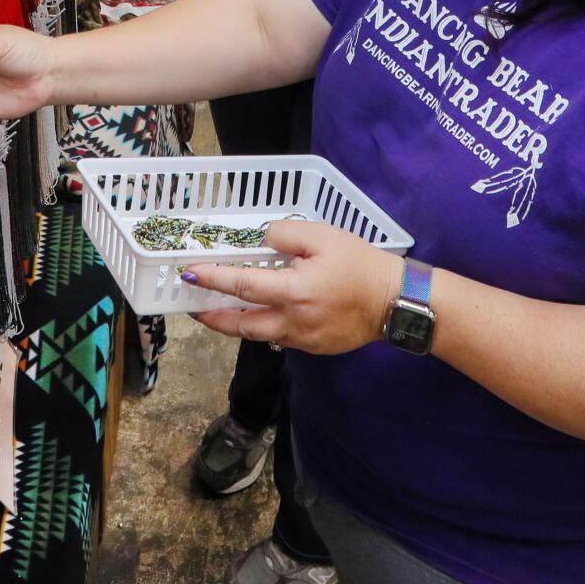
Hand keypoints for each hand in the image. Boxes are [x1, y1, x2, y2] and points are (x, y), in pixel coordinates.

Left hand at [186, 221, 404, 355]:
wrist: (394, 300)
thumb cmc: (359, 263)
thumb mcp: (322, 236)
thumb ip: (285, 235)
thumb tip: (262, 243)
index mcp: (292, 291)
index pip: (241, 284)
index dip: (212, 279)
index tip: (190, 273)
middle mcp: (292, 321)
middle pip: (241, 325)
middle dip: (213, 317)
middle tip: (195, 308)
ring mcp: (303, 339)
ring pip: (259, 336)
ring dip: (236, 326)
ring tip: (220, 313)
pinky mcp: (315, 347)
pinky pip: (281, 339)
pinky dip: (265, 328)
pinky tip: (263, 316)